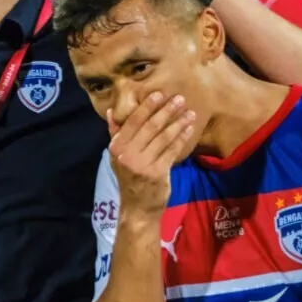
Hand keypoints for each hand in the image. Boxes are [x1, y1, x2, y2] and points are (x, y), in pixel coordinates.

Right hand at [107, 91, 194, 213]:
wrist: (137, 208)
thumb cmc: (129, 179)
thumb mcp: (117, 157)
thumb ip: (115, 134)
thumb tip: (112, 111)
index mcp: (117, 147)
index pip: (133, 122)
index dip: (147, 107)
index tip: (159, 94)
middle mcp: (128, 154)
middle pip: (151, 127)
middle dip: (167, 111)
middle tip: (180, 98)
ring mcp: (143, 164)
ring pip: (164, 137)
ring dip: (178, 123)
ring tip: (190, 112)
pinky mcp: (158, 172)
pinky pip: (172, 150)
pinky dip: (181, 138)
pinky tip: (189, 129)